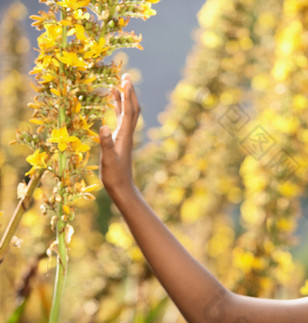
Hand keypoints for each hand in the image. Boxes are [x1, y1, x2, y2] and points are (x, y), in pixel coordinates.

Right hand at [99, 74, 139, 195]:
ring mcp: (124, 137)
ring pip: (127, 114)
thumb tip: (103, 126)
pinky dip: (118, 110)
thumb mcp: (108, 159)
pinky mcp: (120, 141)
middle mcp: (127, 134)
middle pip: (131, 108)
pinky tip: (113, 107)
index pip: (128, 110)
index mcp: (124, 135)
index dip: (128, 95)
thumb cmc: (114, 176)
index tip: (126, 79)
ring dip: (124, 99)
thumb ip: (105, 143)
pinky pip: (121, 121)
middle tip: (126, 76)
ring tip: (118, 85)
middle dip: (129, 92)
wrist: (122, 189)